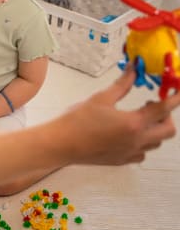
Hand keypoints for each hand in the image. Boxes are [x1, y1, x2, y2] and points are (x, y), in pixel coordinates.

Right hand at [59, 67, 178, 165]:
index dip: (174, 98)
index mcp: (133, 123)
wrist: (61, 144)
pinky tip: (128, 135)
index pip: (163, 109)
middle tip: (151, 105)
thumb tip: (134, 69)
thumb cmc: (77, 120)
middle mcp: (137, 140)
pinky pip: (142, 153)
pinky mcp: (121, 161)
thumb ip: (122, 84)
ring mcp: (130, 153)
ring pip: (156, 143)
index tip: (177, 91)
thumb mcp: (100, 98)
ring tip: (138, 119)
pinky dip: (142, 143)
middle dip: (166, 116)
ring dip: (154, 130)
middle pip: (168, 130)